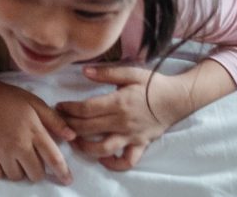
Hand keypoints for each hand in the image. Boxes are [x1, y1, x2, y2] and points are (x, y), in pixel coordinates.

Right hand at [0, 79, 75, 184]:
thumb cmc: (10, 100)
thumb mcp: (35, 103)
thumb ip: (54, 120)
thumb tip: (72, 137)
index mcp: (33, 132)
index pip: (53, 159)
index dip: (63, 173)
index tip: (67, 180)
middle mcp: (18, 145)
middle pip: (35, 175)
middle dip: (37, 170)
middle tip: (32, 158)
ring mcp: (1, 152)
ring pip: (17, 177)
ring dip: (19, 171)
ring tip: (15, 157)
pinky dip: (1, 172)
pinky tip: (2, 160)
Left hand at [57, 65, 175, 170]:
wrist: (177, 99)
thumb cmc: (152, 84)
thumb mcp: (129, 72)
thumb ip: (106, 72)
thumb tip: (84, 71)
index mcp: (118, 103)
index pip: (86, 109)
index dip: (69, 109)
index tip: (58, 106)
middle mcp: (122, 122)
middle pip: (89, 128)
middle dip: (70, 125)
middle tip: (59, 121)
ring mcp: (131, 136)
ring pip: (104, 148)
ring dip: (85, 147)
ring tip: (73, 141)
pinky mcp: (141, 145)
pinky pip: (127, 160)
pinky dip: (114, 164)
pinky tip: (102, 159)